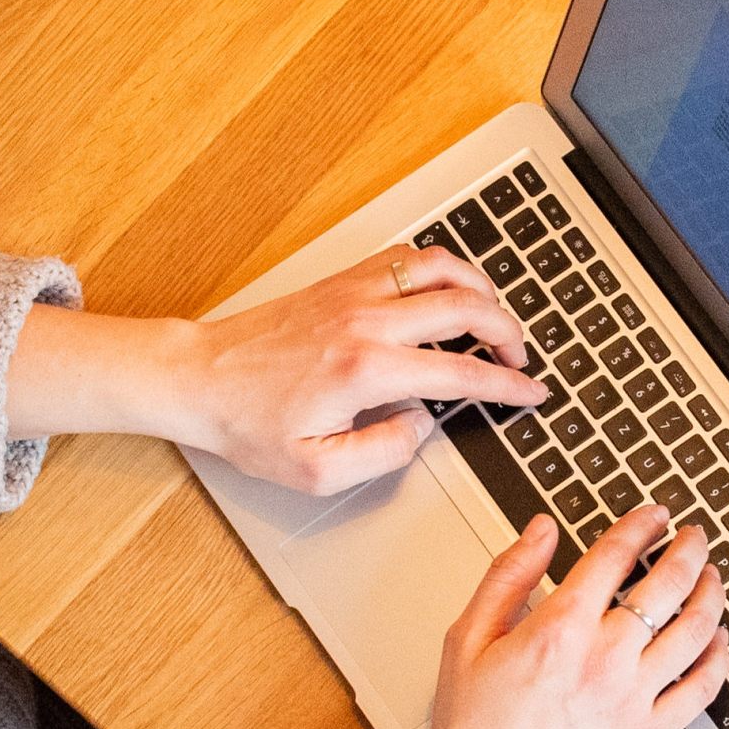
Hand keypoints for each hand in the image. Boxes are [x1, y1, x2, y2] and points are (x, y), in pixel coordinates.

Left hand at [176, 245, 546, 494]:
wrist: (197, 379)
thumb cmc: (248, 424)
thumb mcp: (318, 470)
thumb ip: (384, 453)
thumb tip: (420, 426)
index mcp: (366, 370)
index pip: (461, 373)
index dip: (507, 386)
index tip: (531, 393)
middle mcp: (365, 320)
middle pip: (465, 306)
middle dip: (508, 332)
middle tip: (519, 358)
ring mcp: (353, 292)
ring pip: (441, 267)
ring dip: (480, 288)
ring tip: (494, 316)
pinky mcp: (339, 281)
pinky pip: (406, 258)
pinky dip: (440, 269)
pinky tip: (447, 290)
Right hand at [411, 506, 728, 728]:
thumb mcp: (467, 638)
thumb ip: (508, 575)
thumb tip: (541, 530)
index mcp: (560, 628)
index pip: (616, 554)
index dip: (642, 525)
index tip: (654, 516)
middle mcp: (604, 658)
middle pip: (668, 585)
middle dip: (688, 549)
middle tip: (694, 537)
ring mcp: (633, 699)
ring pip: (695, 632)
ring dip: (711, 595)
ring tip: (713, 578)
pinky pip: (701, 690)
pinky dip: (718, 658)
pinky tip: (718, 641)